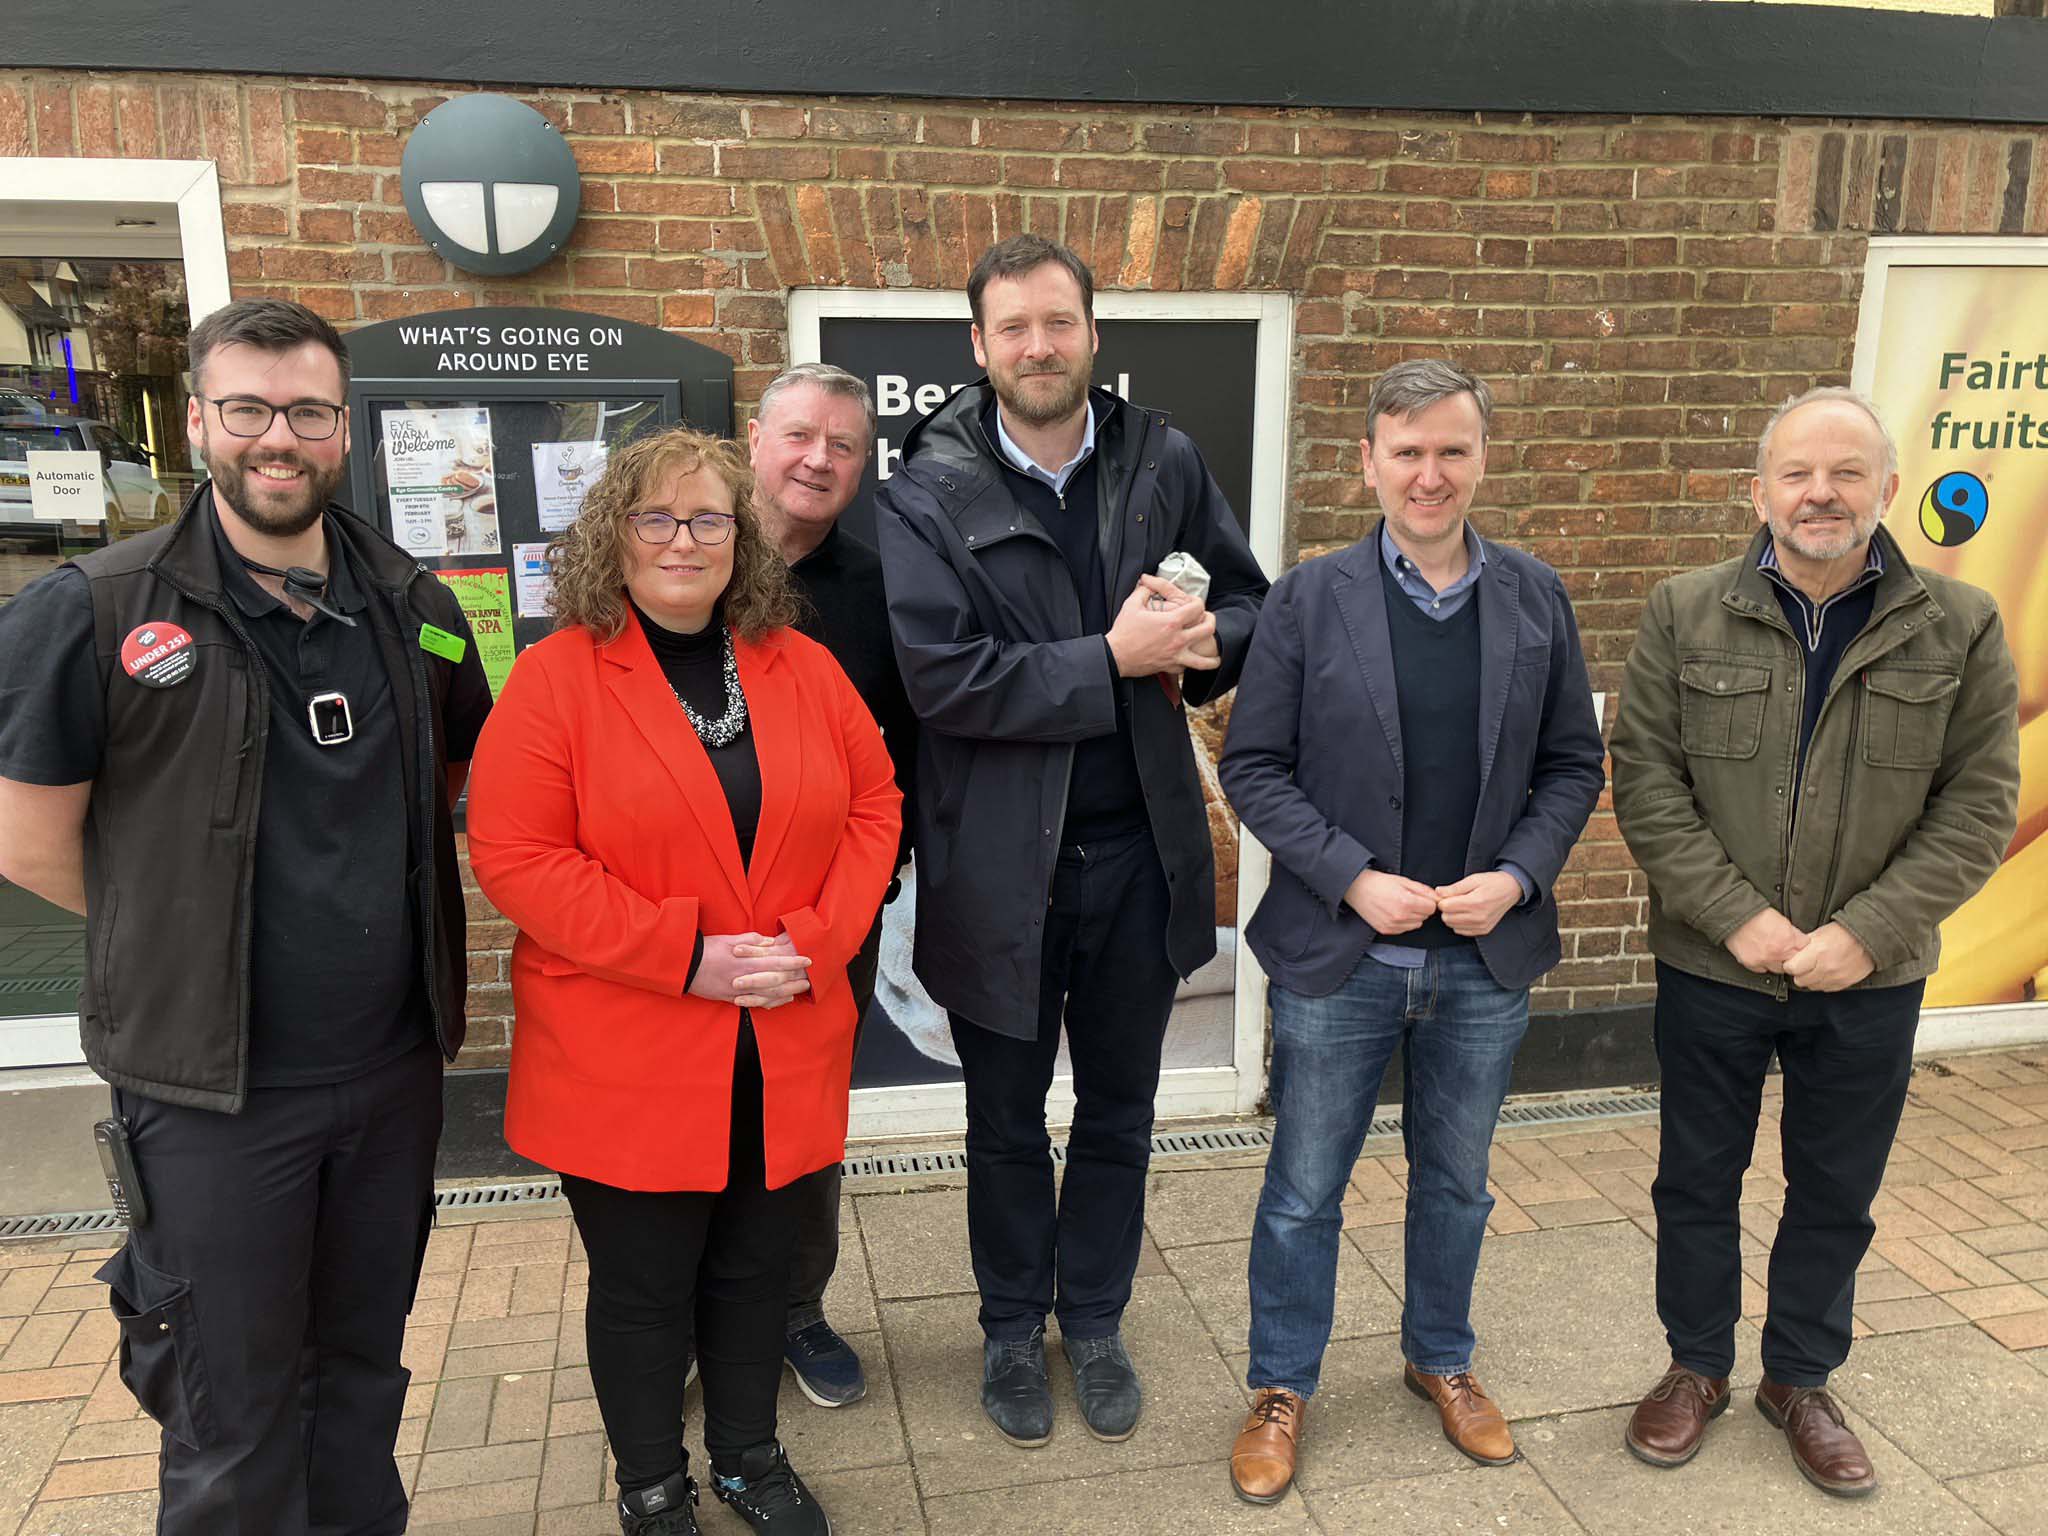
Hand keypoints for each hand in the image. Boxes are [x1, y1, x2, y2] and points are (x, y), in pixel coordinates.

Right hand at [687, 932, 812, 1008]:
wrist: (684, 966)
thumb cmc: (707, 949)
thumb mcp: (729, 939)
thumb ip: (752, 940)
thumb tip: (770, 941)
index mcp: (745, 961)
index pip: (775, 962)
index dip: (793, 962)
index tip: (807, 960)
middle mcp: (744, 978)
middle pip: (776, 982)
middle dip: (794, 981)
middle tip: (809, 980)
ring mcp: (738, 991)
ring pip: (767, 996)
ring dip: (786, 994)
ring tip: (798, 991)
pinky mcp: (730, 999)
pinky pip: (754, 1004)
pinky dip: (769, 1003)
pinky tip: (780, 1000)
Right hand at [1107, 575, 1220, 677]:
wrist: (1115, 656)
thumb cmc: (1123, 632)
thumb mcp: (1131, 605)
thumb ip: (1143, 590)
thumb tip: (1148, 583)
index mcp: (1171, 622)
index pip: (1197, 608)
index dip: (1198, 603)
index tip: (1194, 603)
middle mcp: (1178, 640)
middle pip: (1208, 629)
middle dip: (1210, 621)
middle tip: (1206, 619)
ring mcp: (1176, 656)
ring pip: (1205, 660)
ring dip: (1211, 656)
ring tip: (1214, 654)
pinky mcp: (1169, 668)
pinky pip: (1187, 669)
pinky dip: (1190, 665)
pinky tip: (1189, 661)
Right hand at [1342, 867, 1438, 935]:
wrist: (1357, 889)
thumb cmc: (1380, 883)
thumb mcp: (1404, 881)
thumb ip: (1423, 890)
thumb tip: (1438, 898)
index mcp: (1406, 902)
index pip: (1432, 908)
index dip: (1428, 901)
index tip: (1420, 896)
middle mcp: (1400, 917)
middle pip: (1425, 917)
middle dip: (1421, 908)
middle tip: (1409, 899)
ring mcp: (1392, 925)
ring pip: (1416, 925)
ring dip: (1413, 917)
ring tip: (1401, 905)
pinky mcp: (1386, 930)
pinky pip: (1405, 929)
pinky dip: (1404, 922)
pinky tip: (1394, 912)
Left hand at [1434, 871, 1522, 937]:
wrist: (1510, 890)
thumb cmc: (1492, 883)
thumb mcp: (1473, 879)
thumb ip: (1454, 888)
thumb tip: (1438, 892)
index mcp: (1475, 902)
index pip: (1445, 907)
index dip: (1442, 900)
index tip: (1447, 895)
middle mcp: (1479, 917)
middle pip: (1447, 918)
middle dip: (1446, 909)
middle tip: (1453, 900)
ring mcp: (1481, 926)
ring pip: (1452, 926)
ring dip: (1452, 916)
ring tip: (1461, 906)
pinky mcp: (1483, 930)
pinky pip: (1461, 931)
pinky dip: (1459, 923)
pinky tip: (1466, 914)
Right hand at [1723, 908, 1808, 974]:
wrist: (1735, 915)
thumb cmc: (1755, 914)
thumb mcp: (1781, 919)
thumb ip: (1791, 932)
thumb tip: (1797, 938)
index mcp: (1788, 939)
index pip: (1805, 946)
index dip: (1801, 943)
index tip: (1798, 942)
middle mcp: (1777, 952)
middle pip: (1794, 961)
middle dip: (1791, 954)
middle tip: (1785, 948)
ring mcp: (1764, 959)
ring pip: (1780, 969)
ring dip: (1778, 961)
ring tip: (1772, 952)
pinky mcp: (1751, 963)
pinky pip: (1762, 969)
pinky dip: (1763, 964)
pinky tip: (1761, 955)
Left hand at [1783, 922, 1874, 991]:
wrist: (1868, 939)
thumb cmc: (1843, 933)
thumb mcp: (1818, 933)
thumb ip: (1803, 946)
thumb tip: (1789, 952)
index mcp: (1818, 952)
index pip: (1791, 968)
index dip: (1789, 964)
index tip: (1792, 961)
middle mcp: (1826, 967)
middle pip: (1800, 980)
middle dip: (1799, 973)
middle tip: (1804, 965)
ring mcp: (1835, 977)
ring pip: (1811, 986)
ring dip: (1810, 979)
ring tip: (1816, 968)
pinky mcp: (1843, 983)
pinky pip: (1825, 989)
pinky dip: (1823, 982)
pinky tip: (1825, 973)